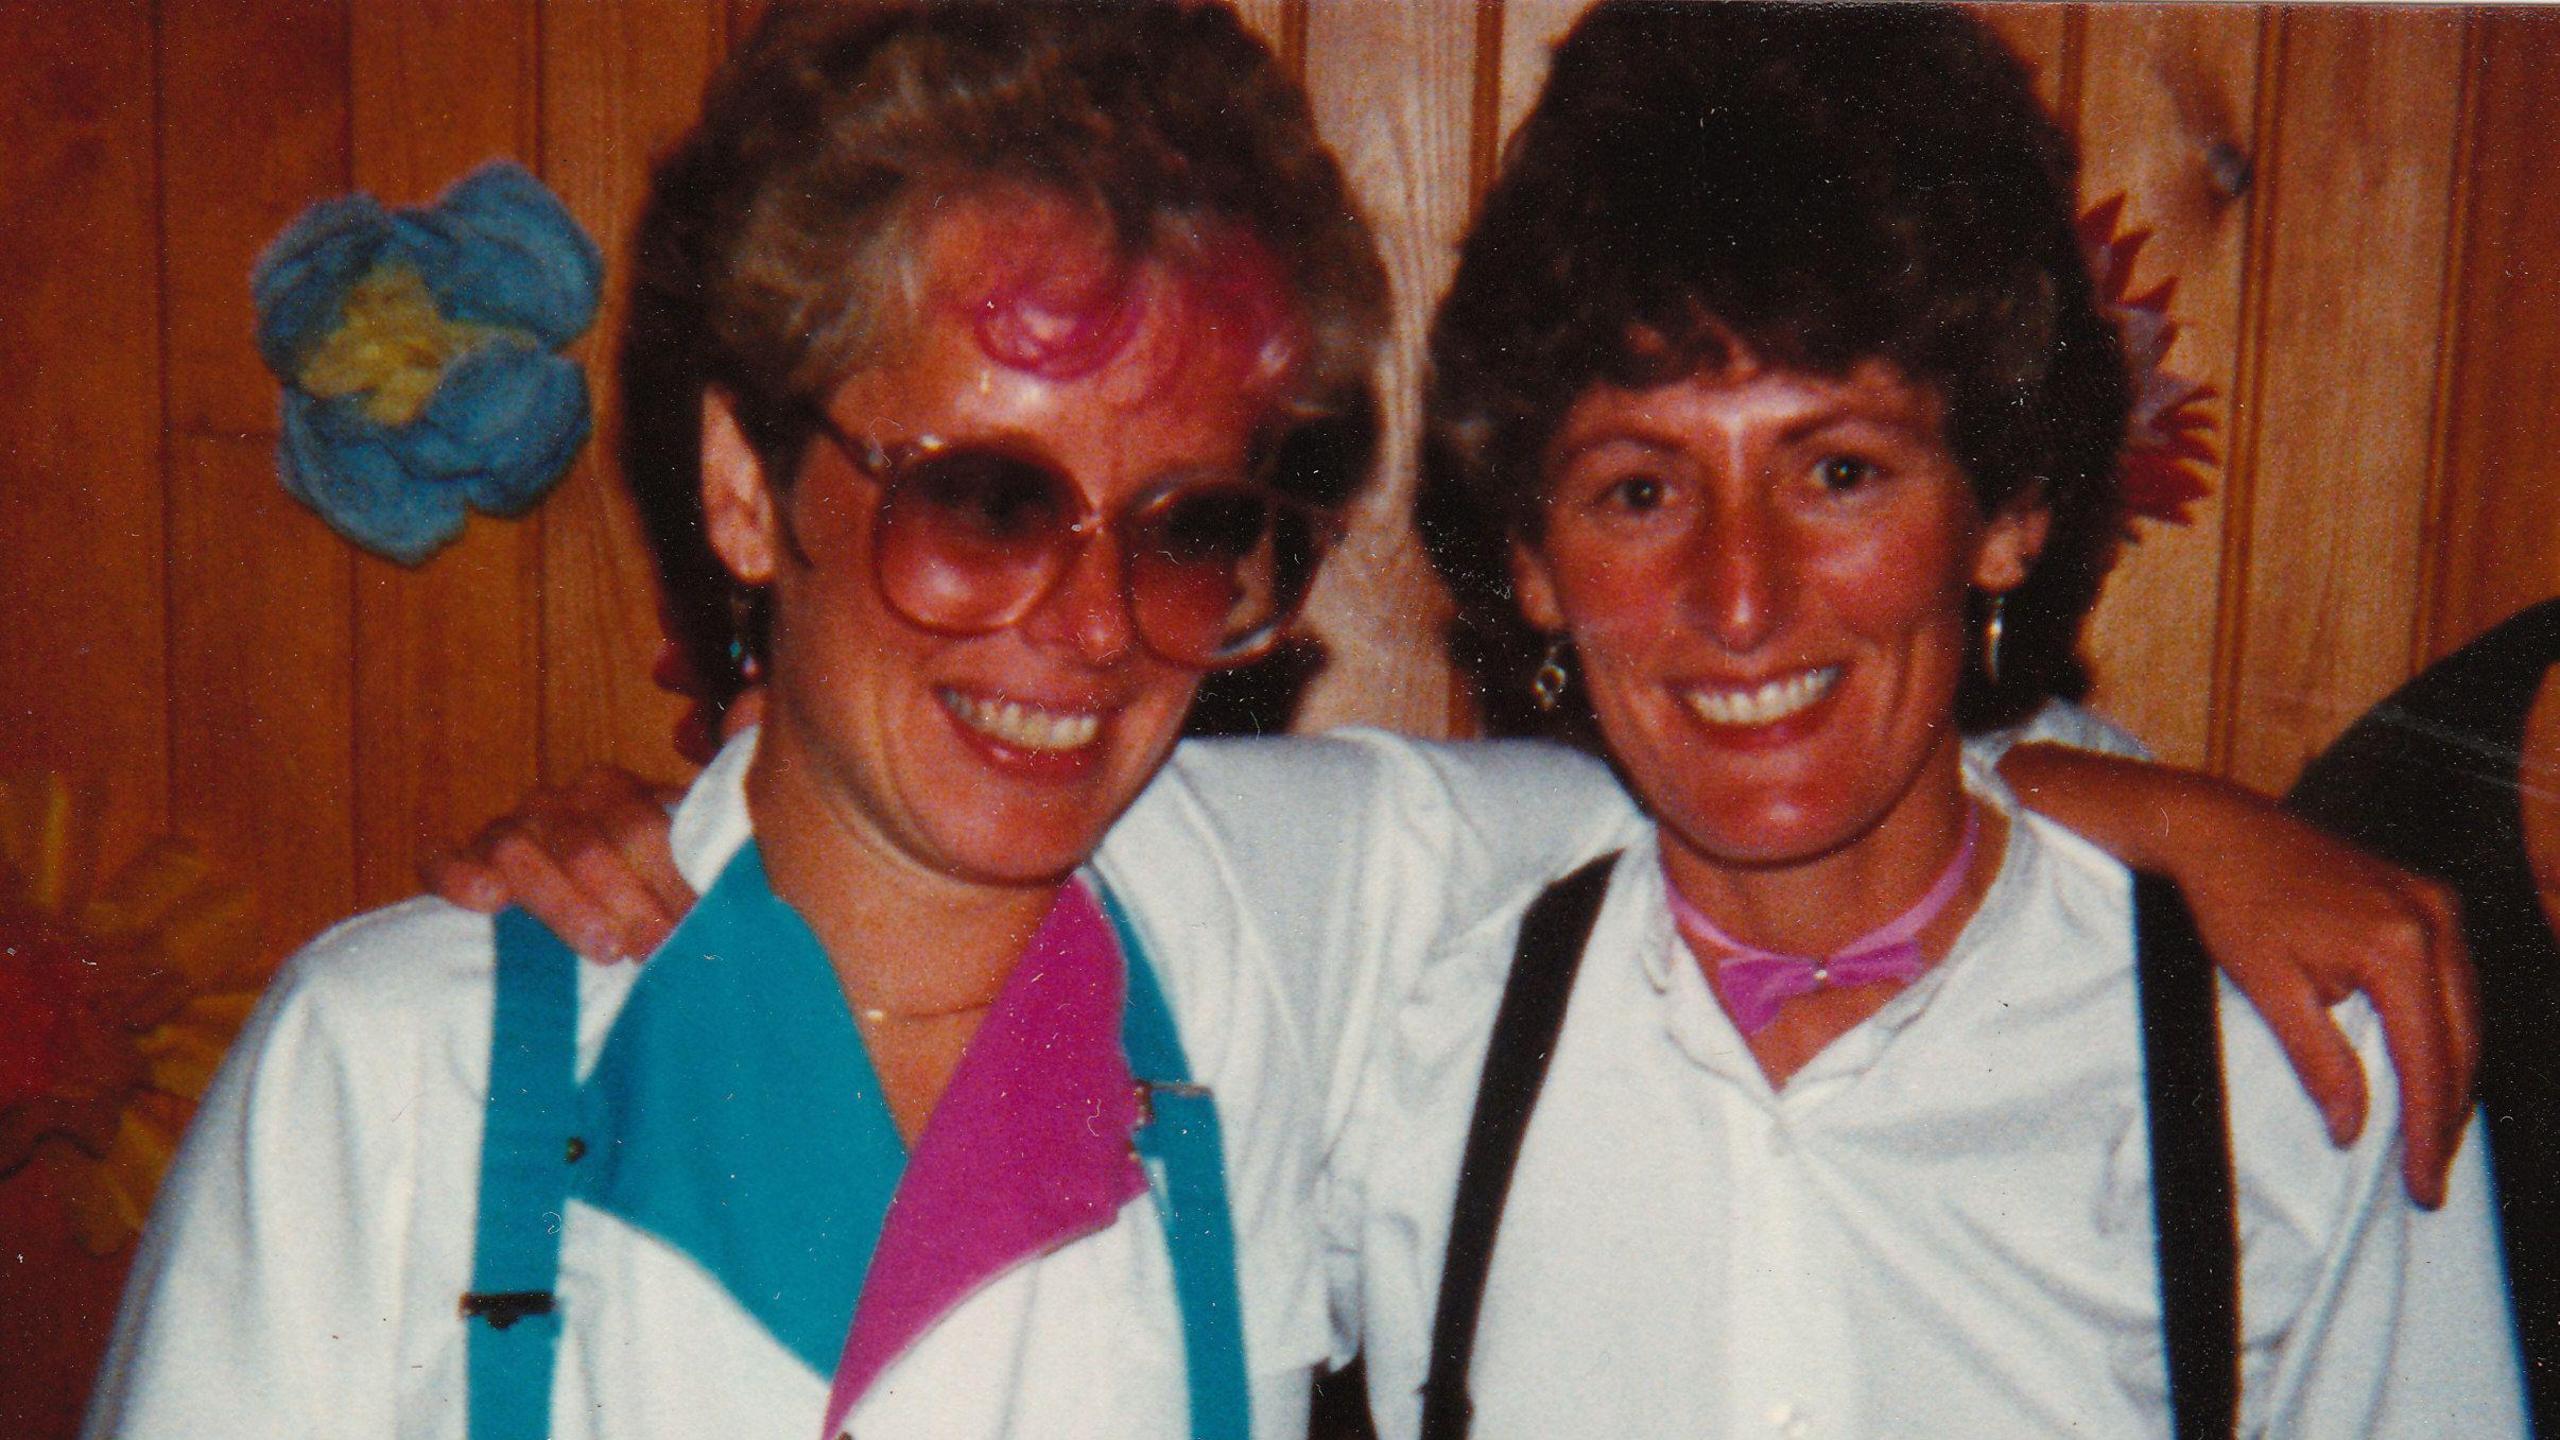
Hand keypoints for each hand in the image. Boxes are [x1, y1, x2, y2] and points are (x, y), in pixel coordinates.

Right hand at [421, 766, 696, 962]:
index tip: (698, 922)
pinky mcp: (456, 863)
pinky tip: (486, 901)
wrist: (575, 894)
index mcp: (610, 792)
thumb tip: (750, 788)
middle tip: (661, 948)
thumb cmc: (638, 885)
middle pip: (586, 845)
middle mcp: (555, 804)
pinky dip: (460, 876)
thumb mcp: (677, 855)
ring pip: (519, 852)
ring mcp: (502, 831)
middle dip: (629, 901)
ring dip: (565, 904)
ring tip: (606, 950)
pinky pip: (445, 861)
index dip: (670, 876)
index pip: (640, 825)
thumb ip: (708, 832)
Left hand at [2000, 743, 2481, 1207]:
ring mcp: (2438, 903)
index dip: (2428, 1132)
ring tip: (2432, 1138)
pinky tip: (2431, 1070)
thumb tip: (2354, 1130)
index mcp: (2399, 946)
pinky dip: (2447, 1032)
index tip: (2423, 1185)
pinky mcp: (2429, 896)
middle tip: (2430, 1178)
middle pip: (2462, 1043)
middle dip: (2448, 1116)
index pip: (2429, 1061)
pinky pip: (2456, 982)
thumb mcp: (2269, 989)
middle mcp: (2435, 920)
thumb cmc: (2233, 901)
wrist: (2218, 827)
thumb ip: (2320, 1063)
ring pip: (2469, 1015)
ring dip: (2454, 1078)